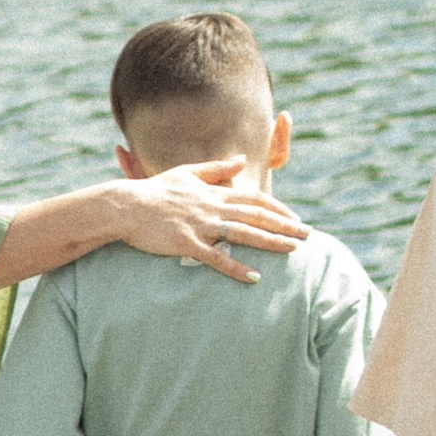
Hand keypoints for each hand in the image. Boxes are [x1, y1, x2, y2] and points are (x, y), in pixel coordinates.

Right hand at [116, 156, 306, 283]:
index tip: (295, 219)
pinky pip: (215, 257)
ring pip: (242, 234)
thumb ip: (216, 168)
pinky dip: (236, 267)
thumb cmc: (155, 190)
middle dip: (284, 226)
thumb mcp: (188, 172)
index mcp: (213, 192)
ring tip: (292, 251)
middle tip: (308, 236)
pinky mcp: (186, 243)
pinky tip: (254, 276)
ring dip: (269, 242)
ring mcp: (200, 225)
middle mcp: (212, 207)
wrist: (126, 206)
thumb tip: (240, 159)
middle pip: (255, 216)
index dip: (277, 210)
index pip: (253, 200)